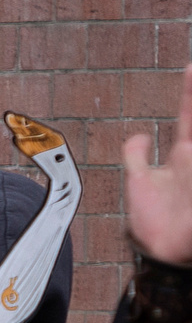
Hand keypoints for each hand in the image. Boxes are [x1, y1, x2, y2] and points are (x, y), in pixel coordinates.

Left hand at [125, 62, 191, 265]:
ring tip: (191, 93)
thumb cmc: (154, 222)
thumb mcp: (138, 183)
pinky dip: (189, 144)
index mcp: (183, 156)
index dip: (190, 92)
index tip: (191, 66)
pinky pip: (189, 158)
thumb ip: (135, 155)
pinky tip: (187, 147)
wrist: (163, 256)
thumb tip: (141, 132)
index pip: (189, 115)